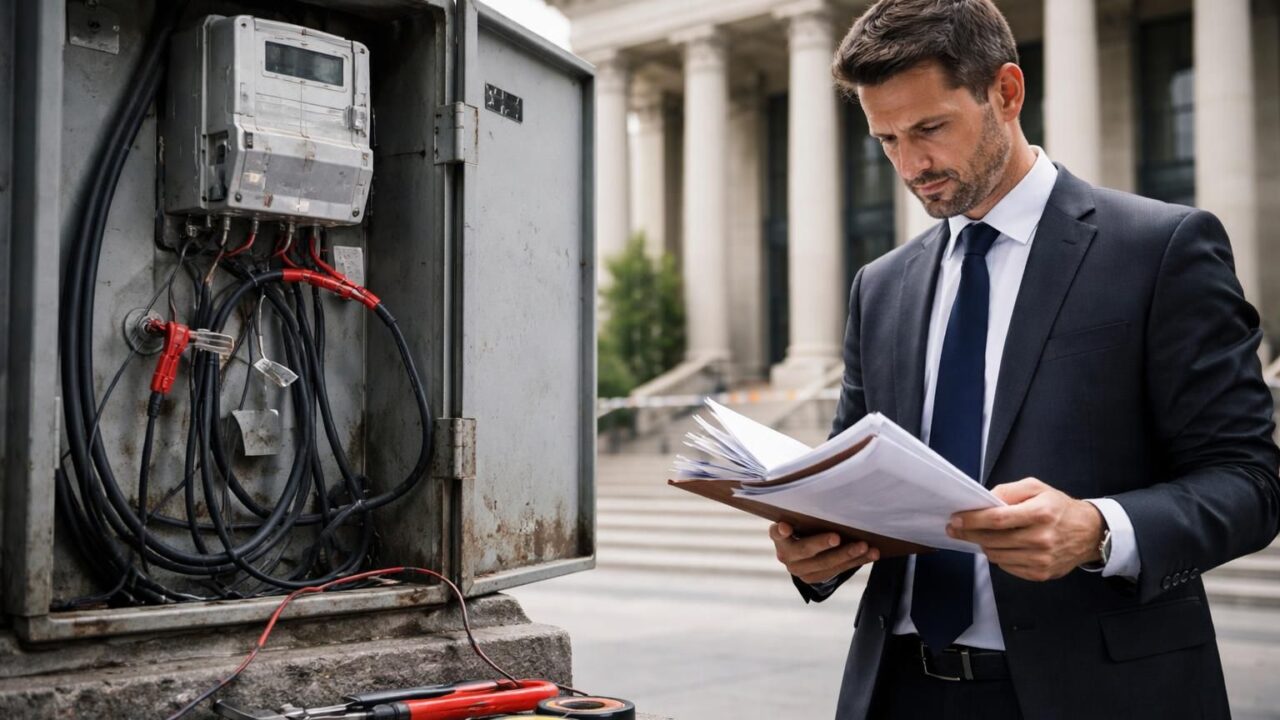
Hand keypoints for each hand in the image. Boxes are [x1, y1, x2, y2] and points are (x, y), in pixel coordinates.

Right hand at [769, 521, 878, 584]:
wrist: (799, 554)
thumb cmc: (802, 528)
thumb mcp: (798, 521)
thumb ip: (803, 515)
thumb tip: (826, 498)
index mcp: (780, 538)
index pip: (777, 533)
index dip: (781, 531)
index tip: (786, 527)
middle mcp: (786, 555)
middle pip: (805, 550)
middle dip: (822, 544)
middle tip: (837, 537)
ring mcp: (799, 570)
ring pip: (825, 564)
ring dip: (848, 555)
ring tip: (865, 546)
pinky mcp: (814, 578)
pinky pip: (838, 571)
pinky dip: (856, 561)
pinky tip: (871, 554)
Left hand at [947, 478, 1103, 581]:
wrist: (1089, 533)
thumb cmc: (1059, 507)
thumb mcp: (1036, 488)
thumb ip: (1008, 491)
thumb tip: (984, 501)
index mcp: (1040, 513)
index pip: (997, 519)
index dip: (972, 520)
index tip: (955, 519)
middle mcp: (1042, 539)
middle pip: (992, 540)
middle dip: (968, 533)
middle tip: (955, 528)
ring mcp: (1041, 559)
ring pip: (996, 556)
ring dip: (983, 545)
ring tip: (980, 535)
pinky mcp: (1041, 574)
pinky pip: (1007, 567)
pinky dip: (999, 556)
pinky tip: (1002, 546)